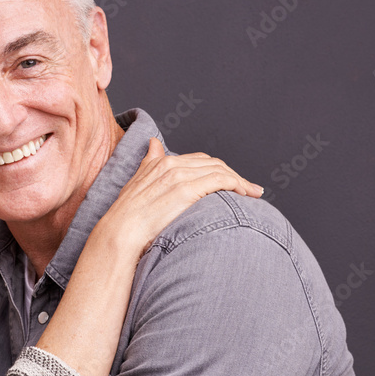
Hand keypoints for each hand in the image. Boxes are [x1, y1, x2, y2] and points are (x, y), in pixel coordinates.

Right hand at [96, 138, 263, 253]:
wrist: (120, 233)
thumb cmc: (127, 217)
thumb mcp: (137, 182)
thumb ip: (149, 161)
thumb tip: (154, 143)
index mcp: (161, 162)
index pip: (200, 160)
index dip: (219, 170)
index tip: (232, 182)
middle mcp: (171, 164)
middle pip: (213, 163)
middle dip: (234, 175)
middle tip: (250, 189)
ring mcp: (179, 175)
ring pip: (220, 170)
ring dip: (241, 181)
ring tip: (254, 194)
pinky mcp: (186, 189)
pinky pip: (220, 180)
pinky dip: (237, 184)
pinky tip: (245, 194)